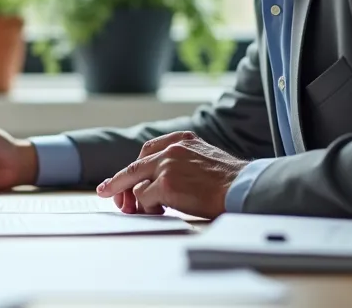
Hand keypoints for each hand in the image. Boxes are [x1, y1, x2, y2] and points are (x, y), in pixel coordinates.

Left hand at [95, 131, 246, 218]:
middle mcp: (172, 148)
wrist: (243, 187)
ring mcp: (166, 165)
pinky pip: (143, 198)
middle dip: (119, 181)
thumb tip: (160, 181)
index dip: (135, 166)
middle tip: (108, 192)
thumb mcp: (206, 159)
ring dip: (138, 200)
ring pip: (137, 184)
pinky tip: (159, 210)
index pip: (148, 150)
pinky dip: (147, 207)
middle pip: (135, 165)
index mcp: (182, 139)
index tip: (122, 176)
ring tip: (145, 209)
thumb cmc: (231, 181)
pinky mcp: (165, 184)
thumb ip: (183, 163)